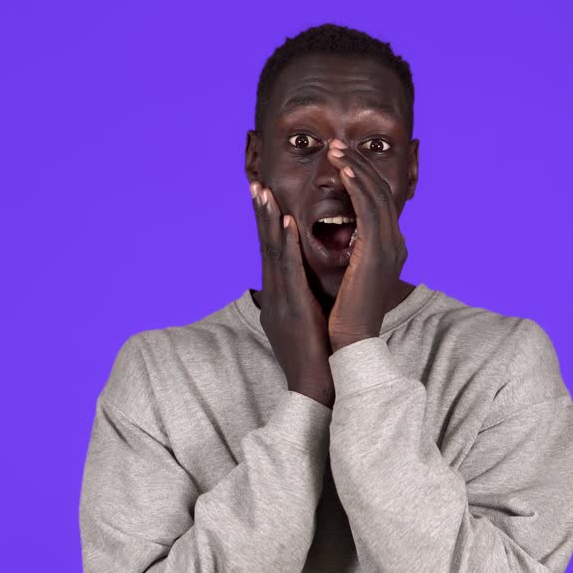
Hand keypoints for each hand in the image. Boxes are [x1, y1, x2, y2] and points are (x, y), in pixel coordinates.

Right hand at [251, 181, 334, 407]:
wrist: (316, 388)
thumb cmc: (315, 355)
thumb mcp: (305, 320)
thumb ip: (302, 298)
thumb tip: (304, 283)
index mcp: (279, 295)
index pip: (272, 252)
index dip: (266, 223)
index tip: (264, 195)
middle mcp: (274, 294)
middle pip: (265, 245)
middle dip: (260, 213)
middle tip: (256, 183)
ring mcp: (279, 300)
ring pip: (271, 252)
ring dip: (266, 219)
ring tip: (262, 192)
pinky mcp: (291, 308)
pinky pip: (287, 270)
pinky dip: (285, 244)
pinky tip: (285, 223)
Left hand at [324, 139, 408, 350]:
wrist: (349, 341)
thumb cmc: (343, 314)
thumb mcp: (350, 274)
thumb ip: (352, 253)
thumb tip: (344, 238)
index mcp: (389, 248)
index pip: (378, 201)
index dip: (360, 176)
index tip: (340, 158)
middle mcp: (396, 243)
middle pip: (380, 191)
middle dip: (358, 164)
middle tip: (337, 144)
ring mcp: (390, 246)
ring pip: (376, 195)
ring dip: (356, 168)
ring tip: (336, 149)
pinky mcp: (377, 252)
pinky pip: (369, 210)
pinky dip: (357, 187)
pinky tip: (343, 171)